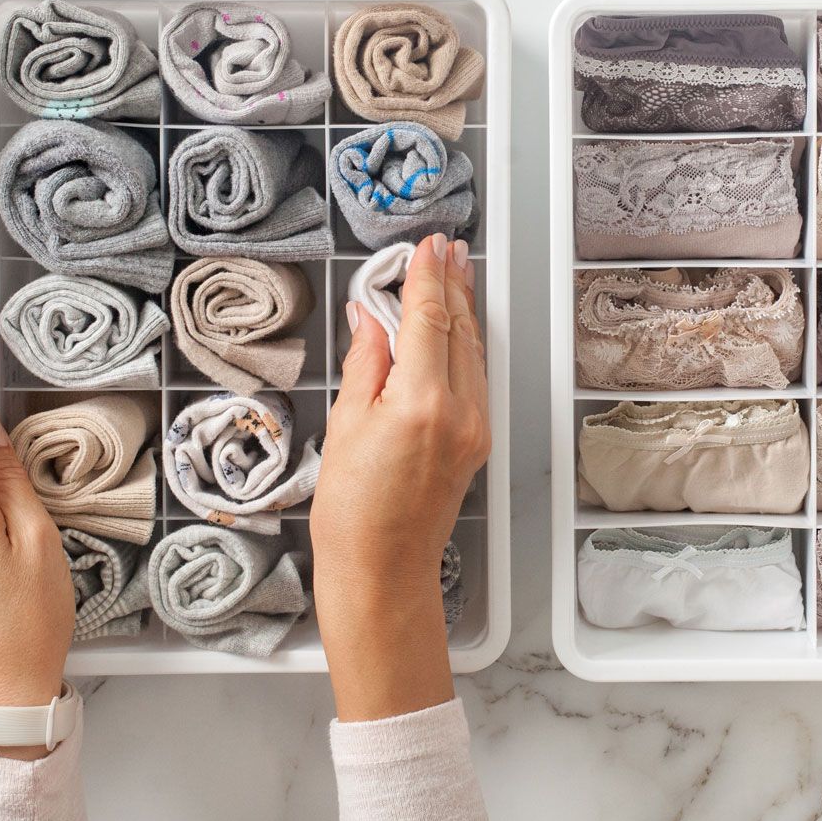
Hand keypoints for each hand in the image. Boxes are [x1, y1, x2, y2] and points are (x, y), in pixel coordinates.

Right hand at [312, 234, 488, 720]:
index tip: (426, 247)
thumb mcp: (345, 426)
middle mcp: (460, 411)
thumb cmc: (353, 514)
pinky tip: (454, 328)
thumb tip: (373, 318)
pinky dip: (464, 344)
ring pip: (474, 352)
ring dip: (463, 310)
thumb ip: (367, 364)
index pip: (430, 320)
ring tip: (455, 273)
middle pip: (461, 330)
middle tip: (446, 248)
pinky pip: (475, 378)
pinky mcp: (476, 442)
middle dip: (453, 284)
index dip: (426, 278)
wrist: (382, 573)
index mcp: (422, 402)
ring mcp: (475, 428)